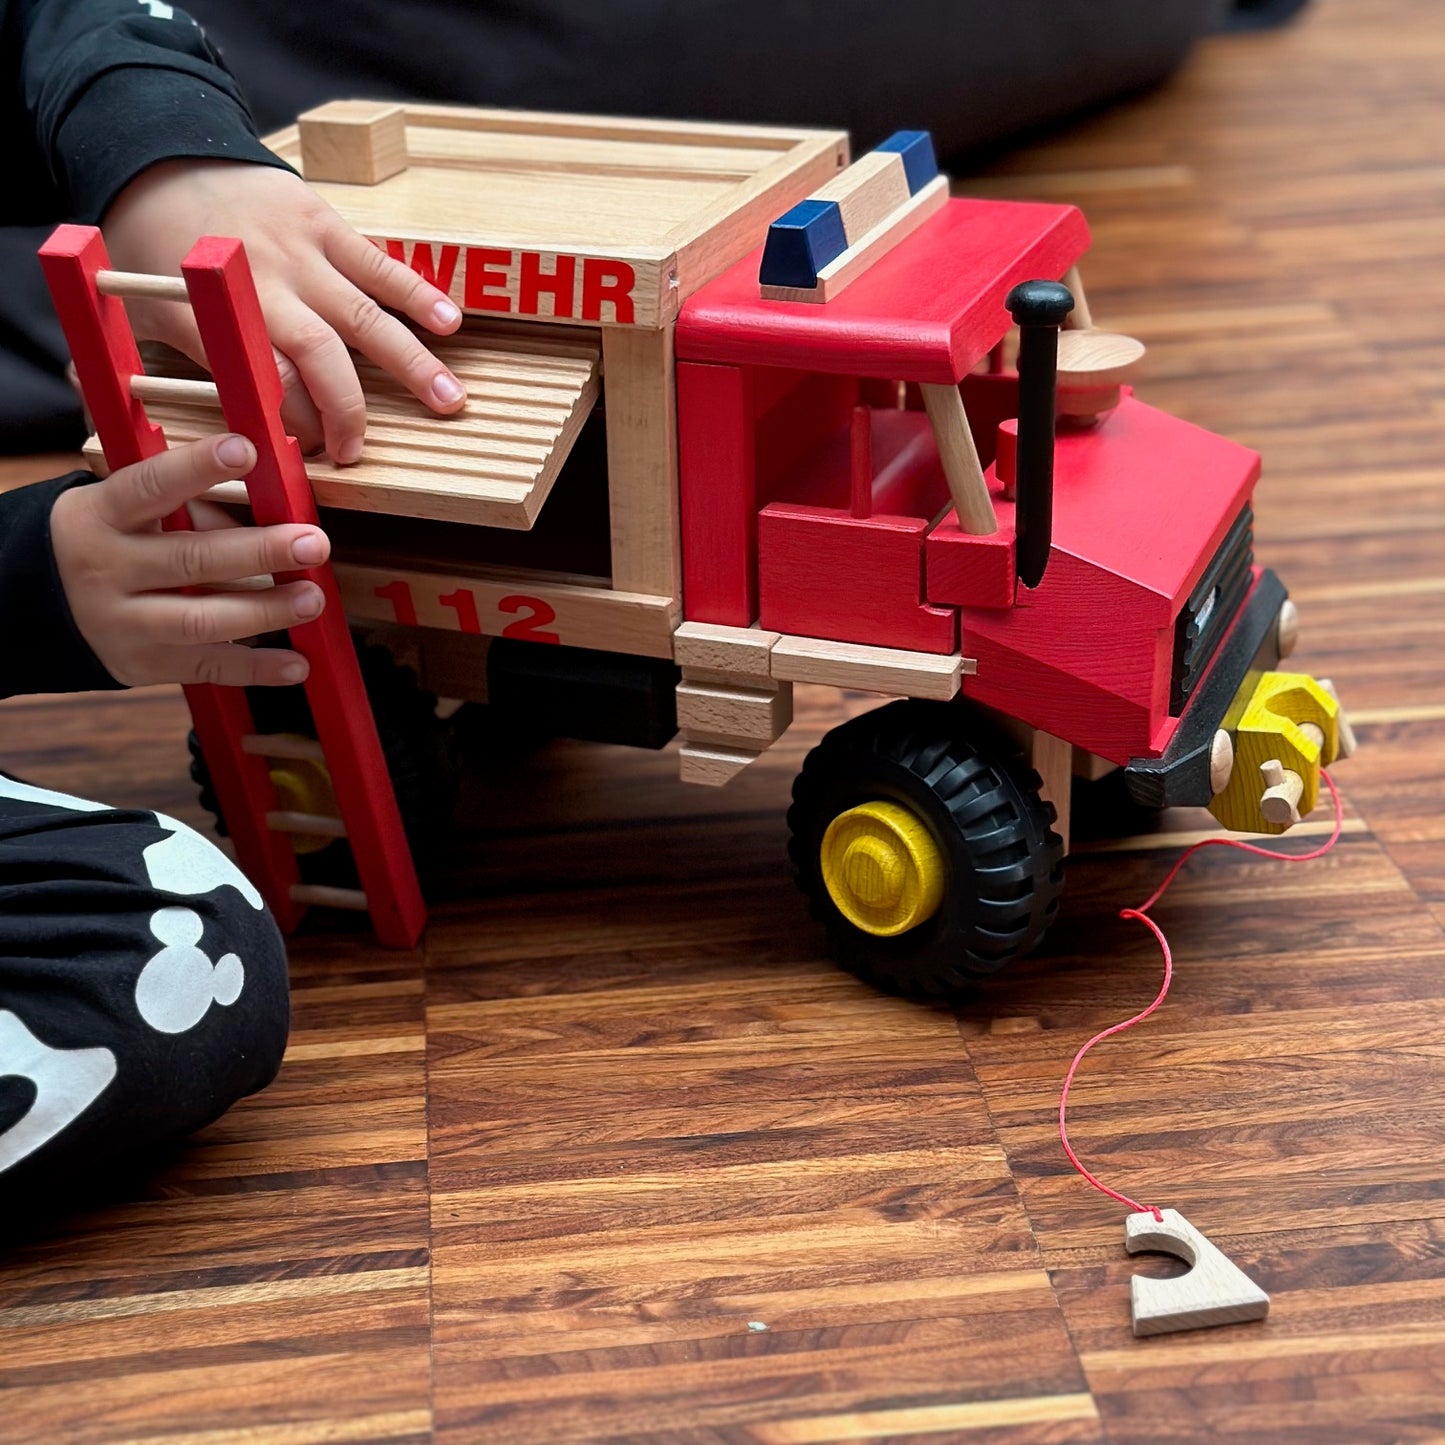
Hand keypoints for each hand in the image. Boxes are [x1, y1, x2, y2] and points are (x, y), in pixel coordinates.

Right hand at [50, 434, 329, 688]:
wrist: (38, 602)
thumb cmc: (110, 540)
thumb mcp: (127, 511)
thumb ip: (190, 510)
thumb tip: (270, 520)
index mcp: (103, 514)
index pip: (149, 485)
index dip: (197, 468)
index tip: (246, 450)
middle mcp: (107, 568)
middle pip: (189, 559)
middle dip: (258, 551)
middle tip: (313, 543)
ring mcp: (122, 623)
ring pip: (199, 620)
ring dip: (264, 611)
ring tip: (313, 599)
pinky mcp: (142, 664)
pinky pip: (205, 668)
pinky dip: (256, 668)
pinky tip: (298, 664)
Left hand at [102, 160, 465, 464]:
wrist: (160, 157)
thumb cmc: (154, 249)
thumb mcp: (153, 313)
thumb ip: (204, 363)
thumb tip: (248, 425)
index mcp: (218, 314)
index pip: (273, 383)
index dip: (299, 425)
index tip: (314, 450)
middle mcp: (264, 286)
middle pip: (322, 358)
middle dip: (349, 411)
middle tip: (363, 450)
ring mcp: (300, 252)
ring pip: (364, 316)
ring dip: (412, 362)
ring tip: (449, 400)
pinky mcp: (324, 223)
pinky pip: (377, 264)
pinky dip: (417, 293)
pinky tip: (448, 323)